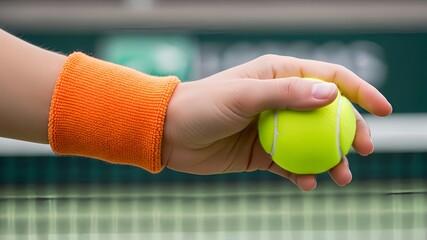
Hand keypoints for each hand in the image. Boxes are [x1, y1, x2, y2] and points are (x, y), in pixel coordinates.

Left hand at [162, 55, 391, 190]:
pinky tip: (306, 184)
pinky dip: (300, 174)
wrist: (170, 133)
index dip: (361, 92)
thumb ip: (287, 94)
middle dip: (351, 132)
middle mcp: (280, 100)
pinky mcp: (262, 153)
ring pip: (312, 143)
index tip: (384, 110)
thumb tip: (332, 95)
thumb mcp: (244, 96)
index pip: (329, 79)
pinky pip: (290, 164)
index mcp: (280, 76)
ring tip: (341, 177)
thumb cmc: (203, 105)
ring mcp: (273, 128)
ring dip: (330, 159)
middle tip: (363, 151)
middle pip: (327, 115)